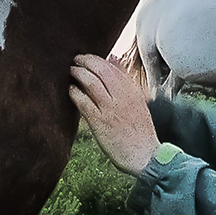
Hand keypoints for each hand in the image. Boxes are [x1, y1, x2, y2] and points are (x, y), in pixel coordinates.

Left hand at [69, 55, 159, 175]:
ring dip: (78, 73)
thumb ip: (126, 81)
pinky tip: (70, 90)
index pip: (112, 67)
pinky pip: (84, 101)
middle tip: (75, 59)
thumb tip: (113, 60)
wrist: (145, 156)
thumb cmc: (140, 131)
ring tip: (71, 71)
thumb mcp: (138, 101)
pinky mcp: (100, 122)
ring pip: (91, 82)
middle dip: (85, 60)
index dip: (97, 59)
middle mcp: (123, 97)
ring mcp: (111, 109)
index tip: (87, 58)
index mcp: (133, 91)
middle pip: (101, 69)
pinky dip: (74, 92)